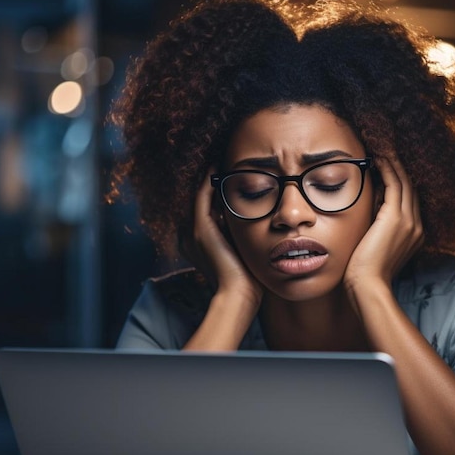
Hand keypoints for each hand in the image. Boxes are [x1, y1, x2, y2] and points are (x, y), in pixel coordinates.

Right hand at [192, 169, 262, 309]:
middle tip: (226, 162)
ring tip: (223, 159)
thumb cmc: (248, 278)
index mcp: (201, 241)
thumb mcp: (245, 250)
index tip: (233, 176)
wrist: (239, 294)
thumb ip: (244, 234)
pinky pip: (203, 196)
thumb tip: (262, 217)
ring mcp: (194, 231)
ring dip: (211, 177)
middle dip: (213, 182)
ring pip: (200, 195)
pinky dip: (209, 180)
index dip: (217, 191)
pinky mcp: (201, 228)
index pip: (208, 208)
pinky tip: (219, 166)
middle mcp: (192, 234)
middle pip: (203, 200)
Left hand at [344, 154, 423, 294]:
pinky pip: (394, 184)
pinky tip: (378, 158)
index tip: (387, 167)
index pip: (409, 200)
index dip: (400, 182)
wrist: (367, 285)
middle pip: (411, 188)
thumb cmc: (364, 271)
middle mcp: (416, 225)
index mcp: (414, 233)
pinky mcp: (396, 217)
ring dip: (394, 164)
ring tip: (382, 148)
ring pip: (405, 183)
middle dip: (399, 168)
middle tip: (386, 150)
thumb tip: (371, 203)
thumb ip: (377, 226)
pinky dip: (388, 169)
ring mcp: (409, 221)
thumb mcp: (375, 244)